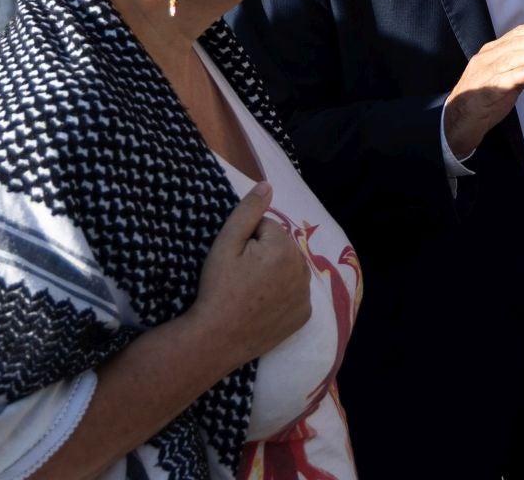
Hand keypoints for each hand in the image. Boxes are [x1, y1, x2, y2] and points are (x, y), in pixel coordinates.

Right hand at [186, 183, 311, 368]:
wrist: (216, 339)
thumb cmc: (218, 288)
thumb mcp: (225, 244)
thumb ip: (248, 211)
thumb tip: (267, 184)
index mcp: (285, 247)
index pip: (267, 228)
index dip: (247, 240)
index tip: (235, 261)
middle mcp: (303, 268)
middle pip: (281, 248)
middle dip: (263, 255)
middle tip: (240, 277)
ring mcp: (306, 295)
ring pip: (289, 269)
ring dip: (275, 274)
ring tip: (250, 292)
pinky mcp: (304, 315)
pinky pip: (295, 293)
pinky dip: (283, 296)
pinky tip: (263, 306)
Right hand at [445, 20, 523, 156]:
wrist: (457, 122)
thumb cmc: (485, 100)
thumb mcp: (511, 84)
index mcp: (493, 52)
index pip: (518, 35)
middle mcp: (488, 58)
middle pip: (517, 44)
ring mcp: (484, 74)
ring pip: (512, 59)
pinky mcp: (483, 92)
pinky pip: (502, 81)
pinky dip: (518, 75)